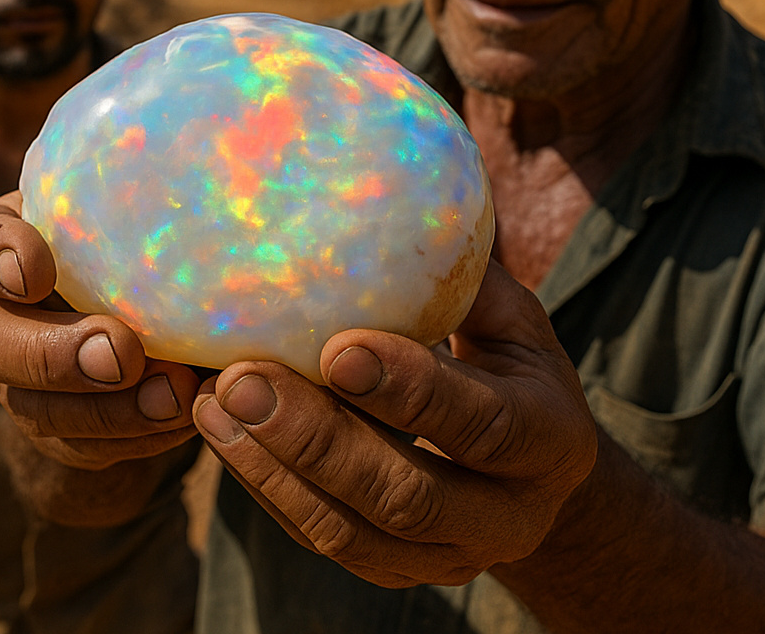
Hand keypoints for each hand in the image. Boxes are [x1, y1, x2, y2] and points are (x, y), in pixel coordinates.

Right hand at [0, 191, 202, 470]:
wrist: (153, 308)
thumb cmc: (142, 231)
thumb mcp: (137, 205)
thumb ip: (151, 200)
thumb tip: (220, 193)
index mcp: (3, 245)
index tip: (37, 270)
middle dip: (51, 354)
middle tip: (121, 353)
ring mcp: (19, 382)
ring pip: (35, 410)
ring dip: (107, 411)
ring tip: (174, 396)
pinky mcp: (60, 434)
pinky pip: (85, 449)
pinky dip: (140, 438)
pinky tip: (188, 418)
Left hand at [191, 261, 596, 587]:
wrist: (531, 474)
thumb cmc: (511, 365)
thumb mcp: (510, 320)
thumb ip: (461, 279)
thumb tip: (400, 192)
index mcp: (552, 439)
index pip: (484, 425)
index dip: (410, 391)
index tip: (337, 346)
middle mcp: (509, 516)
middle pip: (407, 496)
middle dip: (317, 439)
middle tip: (242, 377)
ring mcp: (449, 558)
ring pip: (350, 531)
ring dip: (272, 466)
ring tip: (213, 401)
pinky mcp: (393, 571)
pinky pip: (320, 540)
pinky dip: (265, 486)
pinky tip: (221, 430)